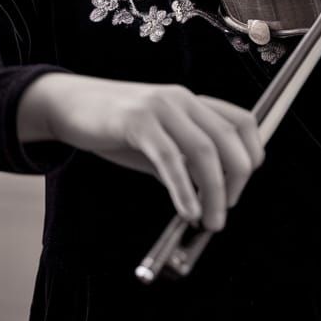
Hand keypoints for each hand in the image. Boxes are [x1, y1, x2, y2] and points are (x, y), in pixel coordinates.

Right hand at [18, 74, 263, 230]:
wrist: (68, 105)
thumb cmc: (115, 128)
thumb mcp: (157, 144)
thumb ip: (182, 164)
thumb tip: (207, 199)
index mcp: (192, 102)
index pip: (243, 122)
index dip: (252, 155)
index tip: (241, 187)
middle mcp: (182, 99)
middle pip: (229, 138)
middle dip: (237, 179)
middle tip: (224, 210)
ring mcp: (161, 107)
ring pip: (203, 150)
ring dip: (214, 192)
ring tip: (209, 221)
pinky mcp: (137, 121)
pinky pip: (169, 158)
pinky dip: (184, 189)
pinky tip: (187, 211)